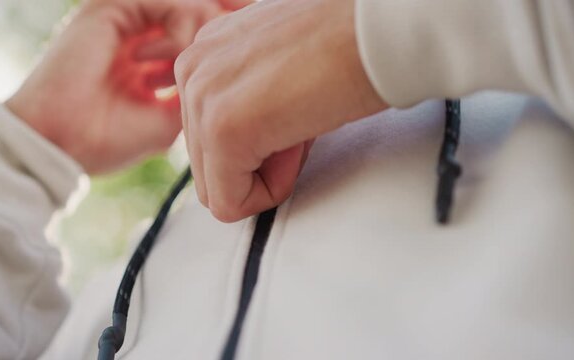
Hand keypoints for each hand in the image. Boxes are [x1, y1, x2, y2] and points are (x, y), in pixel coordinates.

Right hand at [7, 0, 249, 173]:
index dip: (229, 40)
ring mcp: (126, 20)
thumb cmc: (107, 141)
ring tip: (226, 52)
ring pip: (186, 4)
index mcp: (149, 58)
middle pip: (198, 12)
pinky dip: (187, 22)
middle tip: (261, 28)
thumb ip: (195, 98)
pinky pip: (166, 2)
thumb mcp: (169, 121)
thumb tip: (232, 95)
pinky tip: (197, 49)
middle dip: (230, 19)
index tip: (262, 49)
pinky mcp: (112, 10)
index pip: (198, 36)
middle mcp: (140, 34)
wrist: (60, 143)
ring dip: (211, 26)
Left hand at [175, 0, 387, 221]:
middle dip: (258, 165)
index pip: (207, 138)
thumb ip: (248, 99)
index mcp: (206, 53)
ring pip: (217, 189)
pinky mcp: (223, 130)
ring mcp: (201, 99)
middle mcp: (192, 70)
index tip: (292, 114)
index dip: (258, 146)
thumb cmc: (346, 43)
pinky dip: (270, 192)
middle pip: (207, 167)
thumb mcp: (278, 66)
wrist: (381, 30)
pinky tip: (297, 146)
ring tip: (301, 128)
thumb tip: (250, 147)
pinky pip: (230, 202)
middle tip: (300, 125)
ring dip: (267, 175)